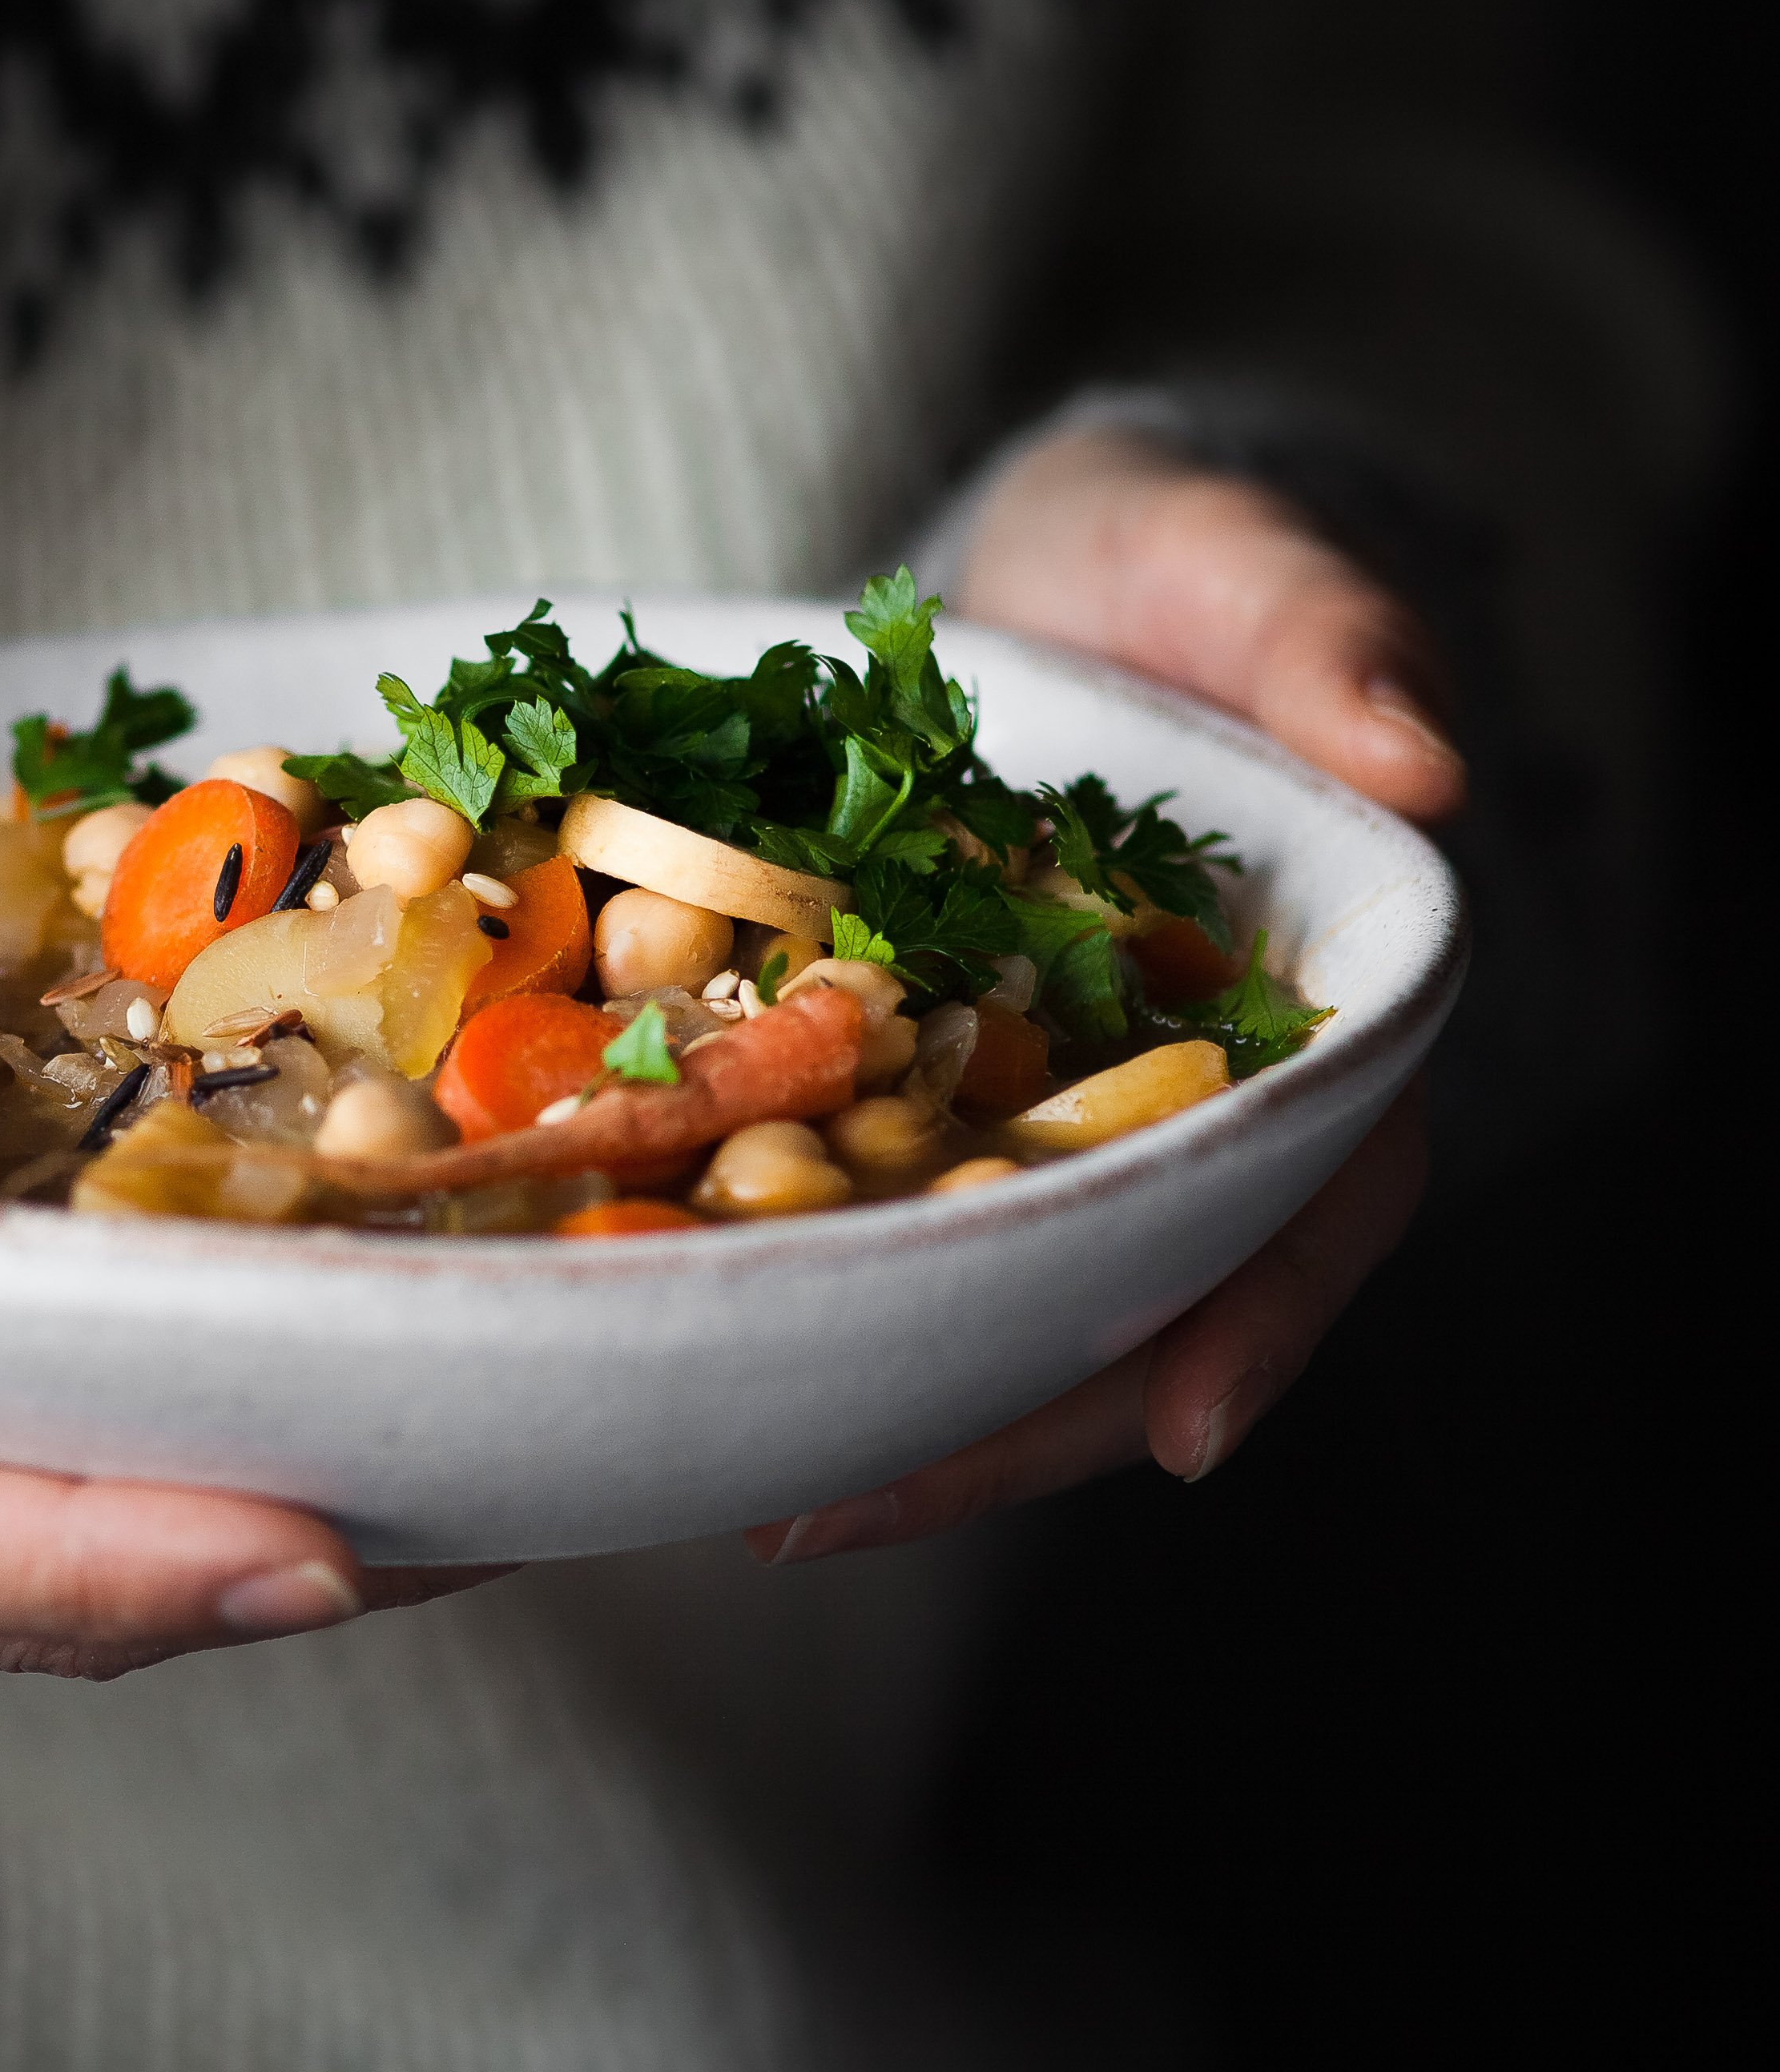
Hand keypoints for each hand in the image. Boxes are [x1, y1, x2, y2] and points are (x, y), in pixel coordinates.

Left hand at [753, 426, 1460, 1566]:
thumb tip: (1420, 758)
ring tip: (730, 1483)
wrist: (1036, 569)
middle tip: (830, 1507)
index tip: (1174, 1427)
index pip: (1319, 1195)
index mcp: (1311, 1020)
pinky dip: (772, 1270)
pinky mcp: (899, 1087)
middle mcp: (1175, 1105)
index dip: (1255, 1317)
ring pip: (977, 1288)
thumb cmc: (1171, 566)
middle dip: (994, 1424)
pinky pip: (845, 1200)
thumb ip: (1324, 638)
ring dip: (868, 1393)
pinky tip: (650, 1327)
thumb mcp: (1240, 565)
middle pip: (1120, 1301)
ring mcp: (1033, 1112)